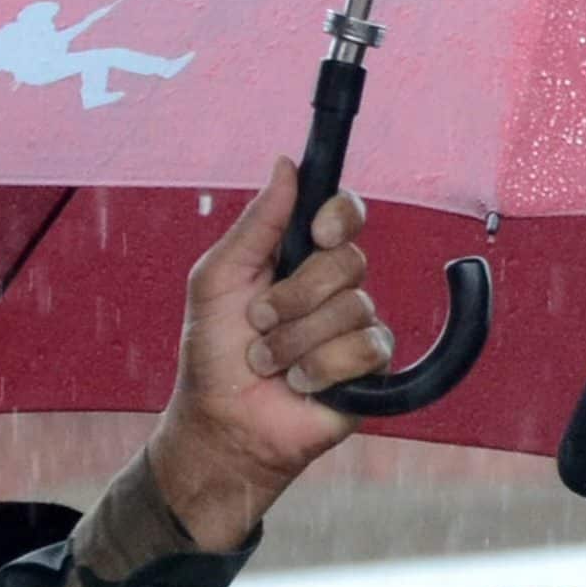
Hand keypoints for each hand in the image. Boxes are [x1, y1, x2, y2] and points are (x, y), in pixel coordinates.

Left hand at [140, 158, 393, 550]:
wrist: (223, 422)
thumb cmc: (214, 352)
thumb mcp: (218, 277)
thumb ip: (257, 223)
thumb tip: (286, 164)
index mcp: (300, 257)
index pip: (345, 214)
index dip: (341, 216)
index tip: (318, 233)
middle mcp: (334, 287)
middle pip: (349, 261)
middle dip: (295, 295)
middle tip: (260, 322)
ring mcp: (355, 327)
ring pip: (353, 308)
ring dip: (297, 341)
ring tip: (270, 363)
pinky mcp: (371, 369)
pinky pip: (366, 348)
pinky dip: (322, 368)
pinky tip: (301, 383)